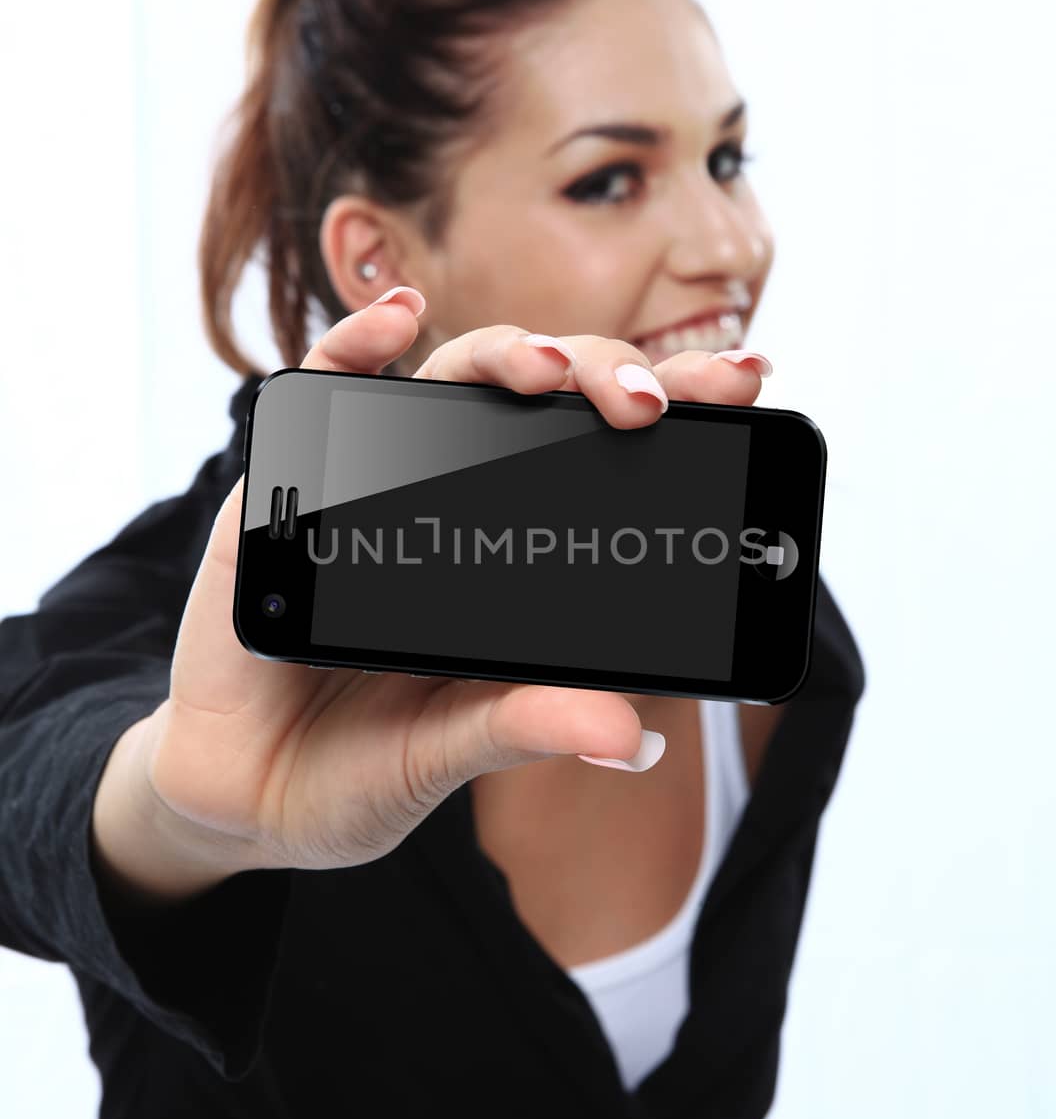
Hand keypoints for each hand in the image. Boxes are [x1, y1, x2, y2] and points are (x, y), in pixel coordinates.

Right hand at [137, 291, 770, 877]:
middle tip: (649, 407)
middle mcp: (458, 504)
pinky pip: (321, 394)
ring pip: (453, 380)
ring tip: (550, 376)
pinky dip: (353, 344)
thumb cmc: (357, 769)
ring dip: (508, 357)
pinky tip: (391, 320)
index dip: (673, 410)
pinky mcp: (289, 491)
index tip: (745, 385)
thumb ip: (528, 730)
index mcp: (517, 555)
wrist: (246, 797)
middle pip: (545, 400)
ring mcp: (375, 488)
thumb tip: (634, 739)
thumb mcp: (452, 752)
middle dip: (607, 376)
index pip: (607, 457)